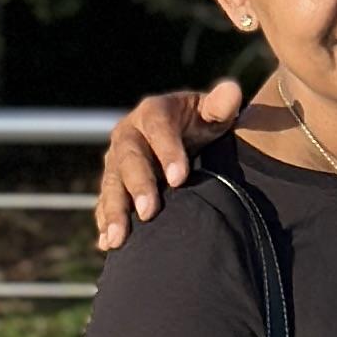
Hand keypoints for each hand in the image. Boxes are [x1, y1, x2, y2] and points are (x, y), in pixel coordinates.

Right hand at [96, 79, 245, 254]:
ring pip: (112, 184)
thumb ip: (222, 105)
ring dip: (114, 211)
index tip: (180, 178)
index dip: (168, 152)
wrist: (182, 136)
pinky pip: (105, 203)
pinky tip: (108, 244)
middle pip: (129, 159)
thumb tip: (232, 92)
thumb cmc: (202, 124)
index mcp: (154, 112)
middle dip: (138, 186)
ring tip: (119, 238)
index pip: (159, 129)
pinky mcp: (113, 184)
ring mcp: (117, 161)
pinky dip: (105, 223)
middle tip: (150, 212)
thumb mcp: (214, 112)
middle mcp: (129, 134)